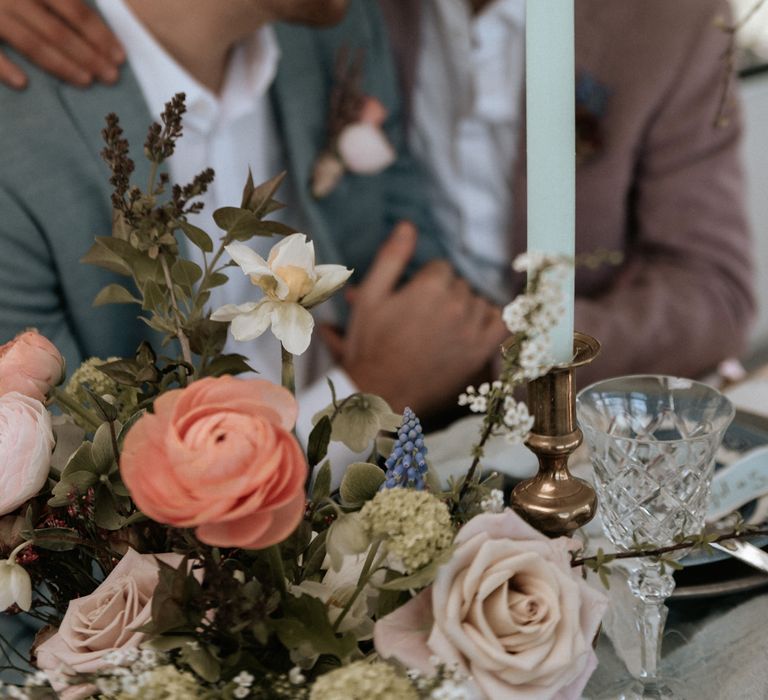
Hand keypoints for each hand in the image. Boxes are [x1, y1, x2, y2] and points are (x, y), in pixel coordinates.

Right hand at [0, 0, 123, 88]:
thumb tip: (90, 11)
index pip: (76, 11)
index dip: (100, 35)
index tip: (120, 57)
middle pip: (59, 31)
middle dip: (89, 56)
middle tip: (111, 77)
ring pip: (32, 43)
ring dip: (61, 65)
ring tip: (86, 82)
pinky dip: (4, 67)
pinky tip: (23, 84)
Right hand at [321, 222, 507, 414]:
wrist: (381, 392)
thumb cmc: (371, 345)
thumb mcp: (370, 297)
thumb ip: (391, 258)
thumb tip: (408, 226)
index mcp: (430, 287)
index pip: (441, 267)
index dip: (425, 280)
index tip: (413, 298)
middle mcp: (457, 304)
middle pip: (460, 283)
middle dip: (444, 294)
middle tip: (423, 316)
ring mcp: (473, 329)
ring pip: (479, 301)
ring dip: (465, 308)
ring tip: (442, 325)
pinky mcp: (481, 351)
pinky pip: (502, 323)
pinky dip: (493, 320)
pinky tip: (477, 325)